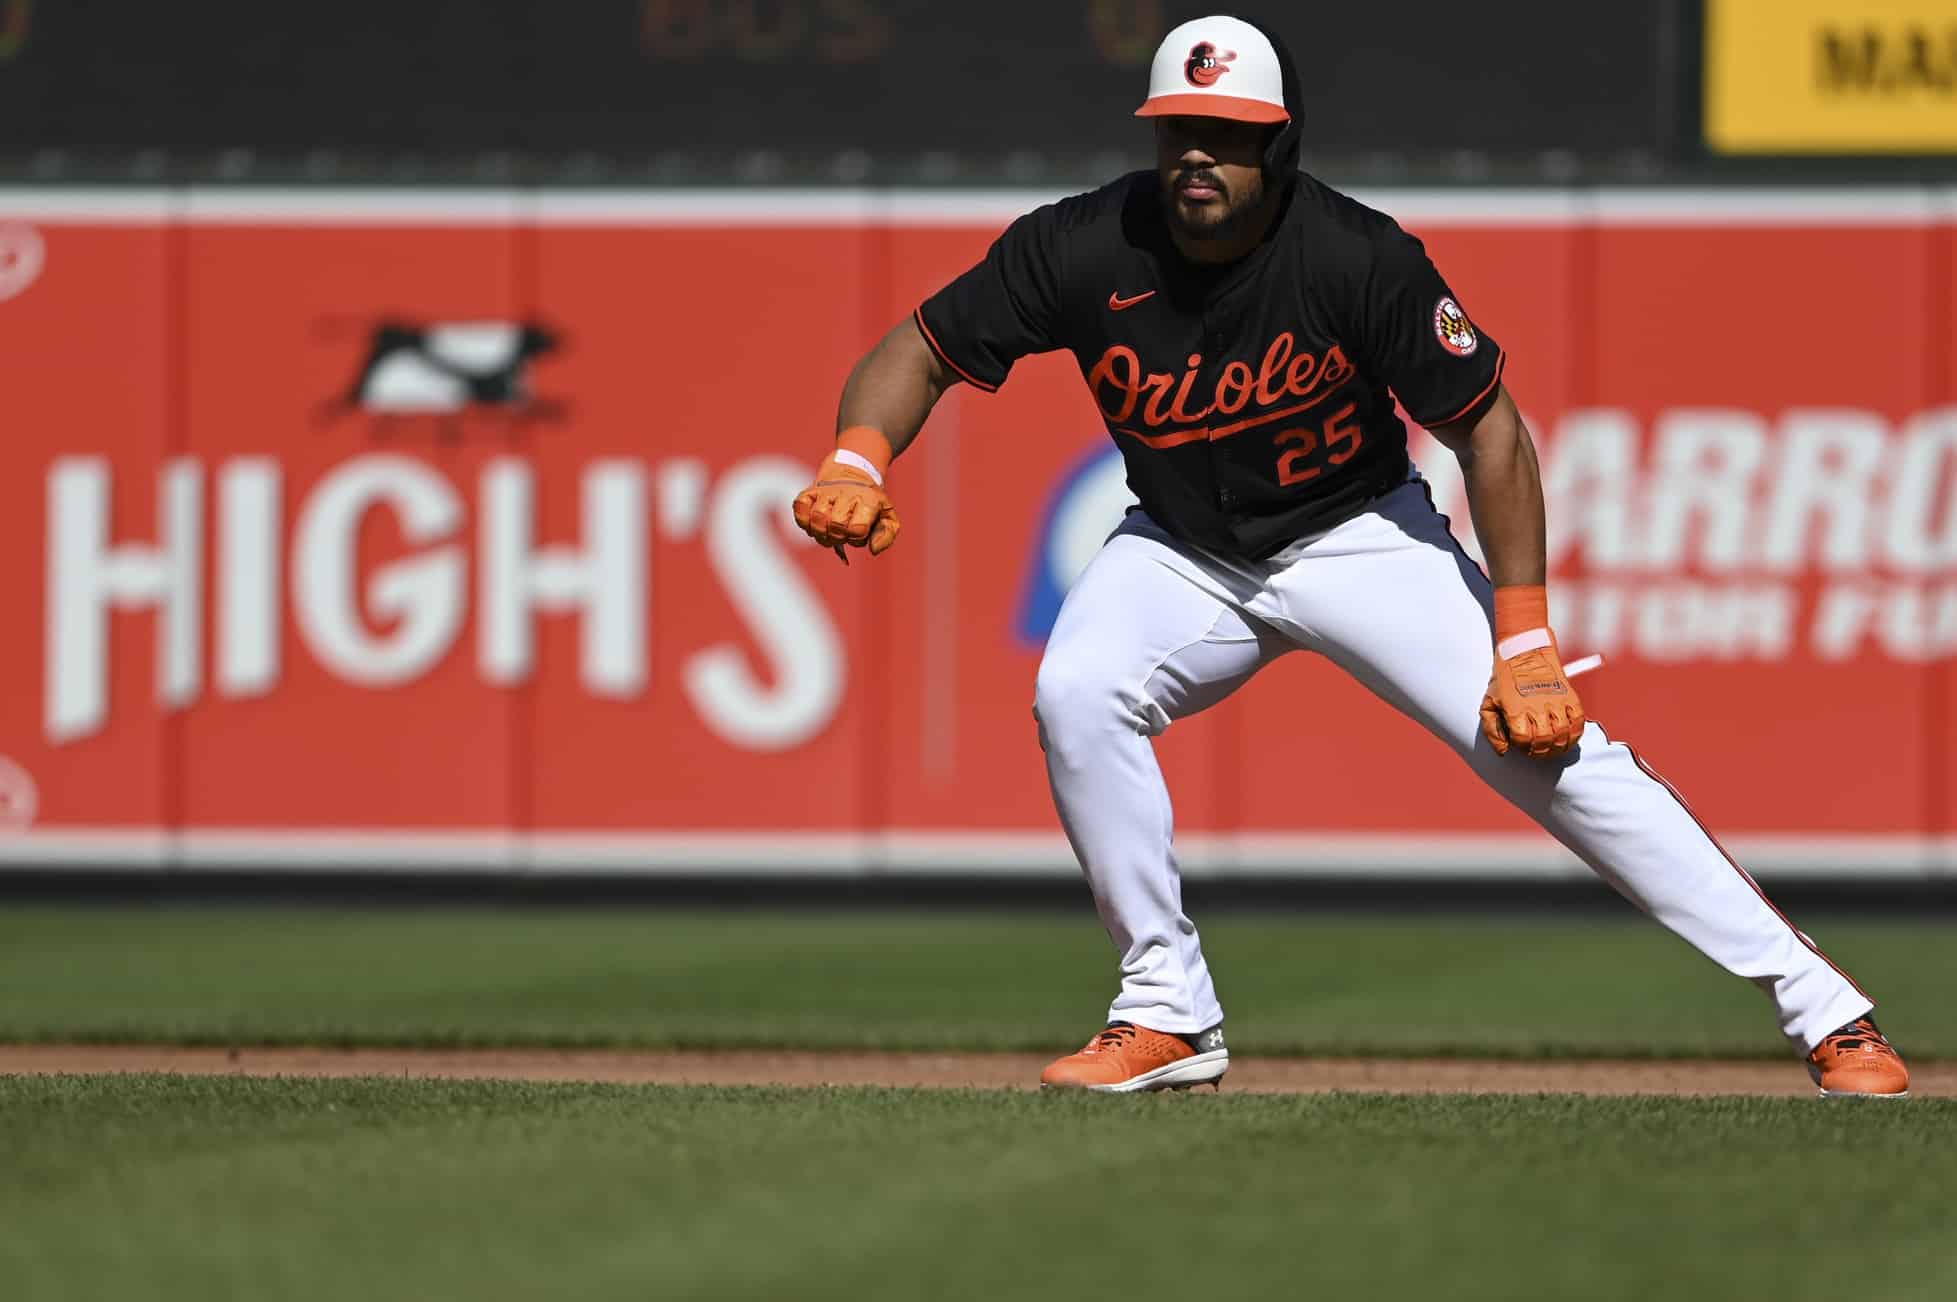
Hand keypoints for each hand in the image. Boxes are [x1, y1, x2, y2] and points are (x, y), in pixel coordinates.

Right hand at [792, 463, 899, 559]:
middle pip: (835, 524)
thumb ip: (886, 535)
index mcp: (867, 500)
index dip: (856, 538)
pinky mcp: (809, 491)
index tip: (858, 534)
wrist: (853, 472)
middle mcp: (846, 493)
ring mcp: (826, 492)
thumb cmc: (870, 502)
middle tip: (841, 534)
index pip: (857, 528)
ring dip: (820, 532)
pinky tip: (813, 522)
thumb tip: (873, 550)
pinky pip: (799, 507)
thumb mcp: (887, 516)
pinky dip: (803, 520)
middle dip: (837, 537)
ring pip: (817, 517)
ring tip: (828, 531)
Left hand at [1480, 637, 1585, 758]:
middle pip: (1544, 740)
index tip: (1520, 745)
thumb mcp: (1489, 703)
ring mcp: (1556, 701)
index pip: (1522, 738)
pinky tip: (1567, 738)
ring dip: (1558, 747)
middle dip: (1540, 752)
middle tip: (1537, 751)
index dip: (1521, 747)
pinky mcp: (1570, 697)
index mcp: (1515, 708)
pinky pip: (1579, 722)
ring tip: (1552, 748)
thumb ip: (1491, 730)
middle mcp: (1537, 706)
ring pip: (1563, 734)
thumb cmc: (1506, 680)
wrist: (1526, 653)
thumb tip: (1503, 750)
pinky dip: (1576, 734)